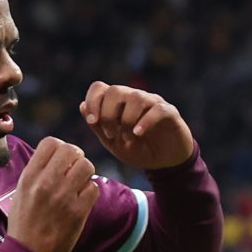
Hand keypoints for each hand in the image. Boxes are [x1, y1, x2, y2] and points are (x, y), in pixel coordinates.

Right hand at [5, 137, 99, 251]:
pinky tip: (81, 200)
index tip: (61, 160)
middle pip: (72, 150)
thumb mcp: (21, 192)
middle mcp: (46, 183)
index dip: (60, 147)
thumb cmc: (23, 223)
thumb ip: (36, 172)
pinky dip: (90, 192)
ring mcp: (63, 197)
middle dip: (76, 157)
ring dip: (85, 174)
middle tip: (74, 170)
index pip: (51, 142)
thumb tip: (54, 156)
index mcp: (30, 176)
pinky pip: (93, 188)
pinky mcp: (78, 212)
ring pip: (86, 166)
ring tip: (78, 185)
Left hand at [80, 81, 194, 169]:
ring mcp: (152, 103)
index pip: (100, 87)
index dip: (92, 101)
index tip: (92, 121)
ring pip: (135, 98)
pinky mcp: (169, 112)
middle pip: (115, 90)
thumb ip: (98, 126)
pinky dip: (145, 122)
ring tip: (127, 139)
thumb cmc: (139, 150)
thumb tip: (82, 106)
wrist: (165, 163)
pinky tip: (138, 134)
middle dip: (108, 114)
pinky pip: (157, 109)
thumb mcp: (113, 143)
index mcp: (118, 103)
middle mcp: (134, 98)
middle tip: (111, 134)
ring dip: (127, 121)